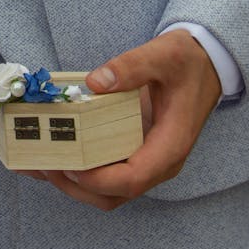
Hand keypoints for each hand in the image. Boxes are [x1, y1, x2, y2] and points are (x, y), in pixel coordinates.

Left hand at [21, 30, 220, 209]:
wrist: (206, 63)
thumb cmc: (188, 61)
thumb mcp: (164, 54)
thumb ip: (132, 66)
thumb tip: (95, 82)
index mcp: (170, 145)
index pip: (133, 178)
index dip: (99, 179)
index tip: (70, 165)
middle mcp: (159, 161)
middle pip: (115, 194)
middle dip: (77, 187)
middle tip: (44, 164)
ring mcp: (148, 159)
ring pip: (109, 190)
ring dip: (75, 184)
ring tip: (42, 163)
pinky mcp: (137, 151)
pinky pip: (109, 172)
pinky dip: (82, 170)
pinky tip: (57, 154)